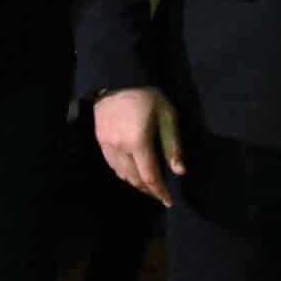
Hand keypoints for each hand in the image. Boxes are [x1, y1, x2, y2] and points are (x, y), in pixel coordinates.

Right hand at [94, 86, 185, 207]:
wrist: (117, 79)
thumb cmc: (147, 96)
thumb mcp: (167, 116)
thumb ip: (173, 145)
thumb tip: (179, 171)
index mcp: (138, 143)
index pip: (149, 177)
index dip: (160, 192)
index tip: (169, 201)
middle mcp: (120, 149)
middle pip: (134, 179)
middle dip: (148, 190)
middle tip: (160, 194)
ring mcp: (107, 146)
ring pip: (121, 174)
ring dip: (135, 183)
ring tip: (148, 185)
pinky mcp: (100, 141)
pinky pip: (112, 165)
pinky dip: (124, 173)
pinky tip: (132, 171)